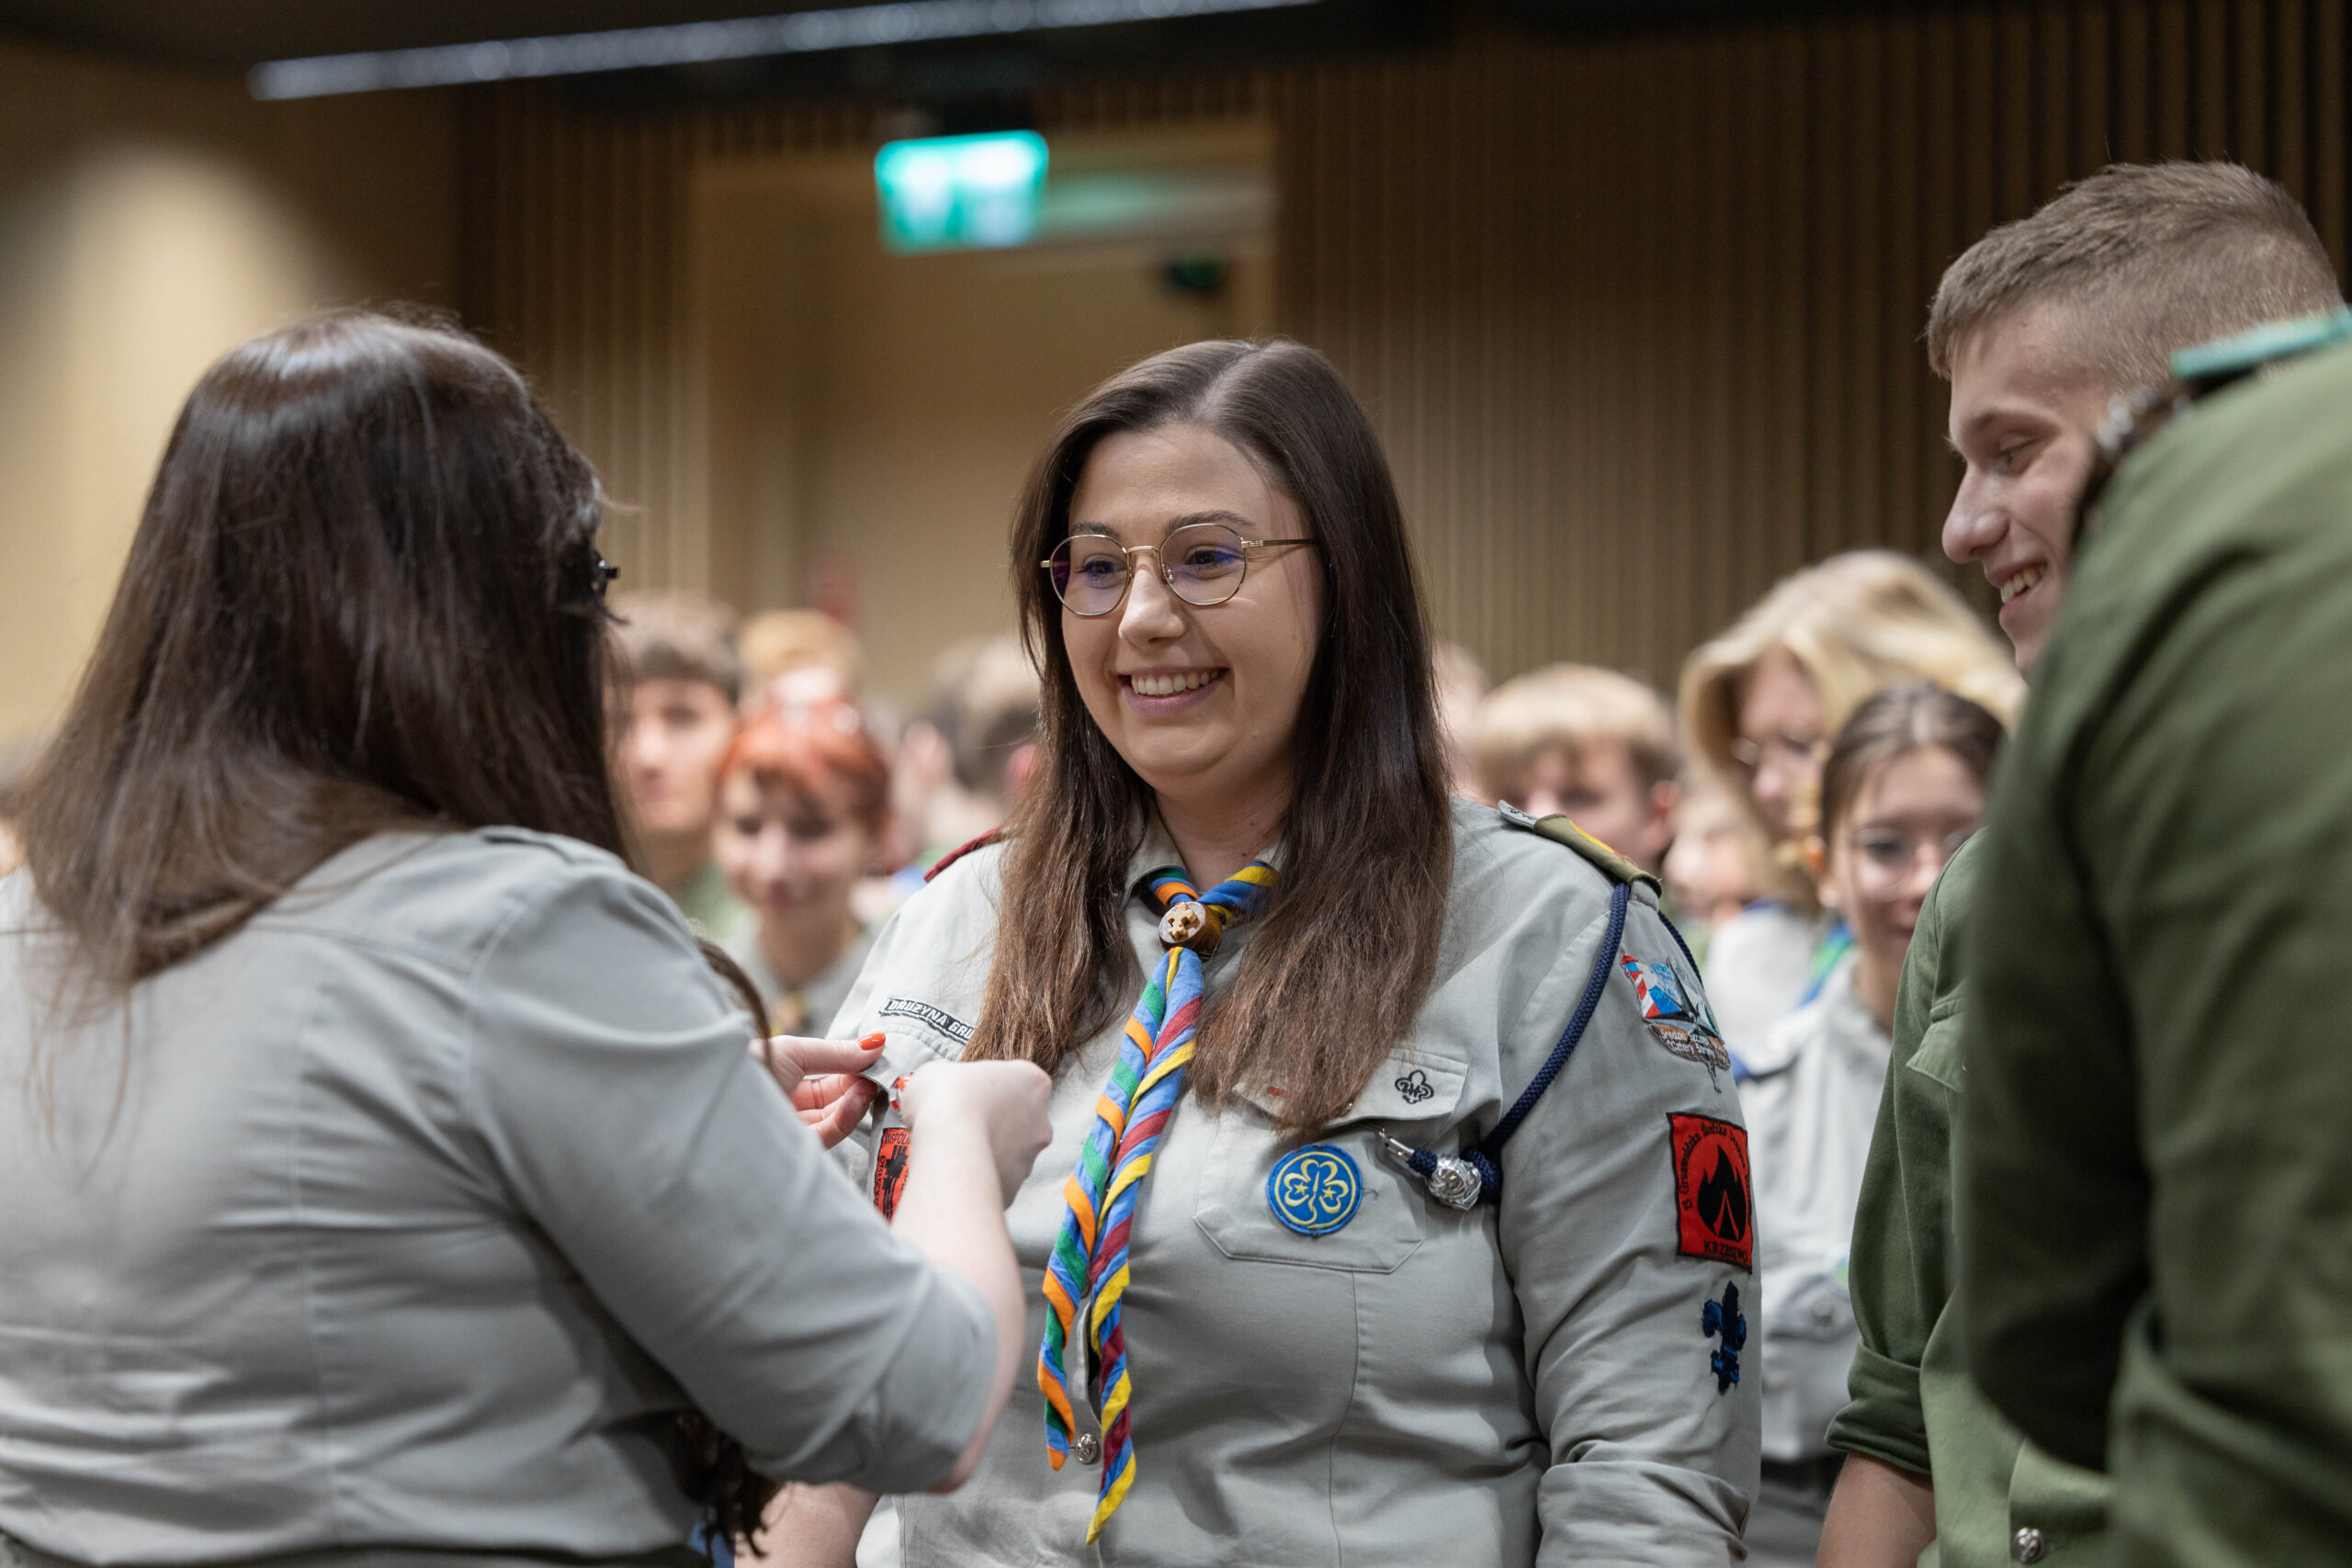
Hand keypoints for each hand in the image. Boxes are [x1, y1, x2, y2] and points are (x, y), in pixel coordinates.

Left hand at [750, 1033, 884, 1148]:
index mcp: (784, 1077)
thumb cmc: (750, 1066)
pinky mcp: (796, 1150)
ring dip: (857, 1099)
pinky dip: (847, 1117)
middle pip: (835, 1097)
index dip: (853, 1066)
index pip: (827, 1075)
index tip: (879, 1056)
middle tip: (882, 1071)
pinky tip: (857, 1098)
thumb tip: (878, 1043)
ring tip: (871, 1083)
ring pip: (836, 1116)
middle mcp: (789, 1103)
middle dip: (860, 1083)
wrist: (717, 1101)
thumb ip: (837, 1052)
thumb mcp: (795, 1051)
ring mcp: (793, 1128)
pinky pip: (829, 1135)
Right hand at [897, 1061, 1053, 1205]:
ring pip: (1007, 1153)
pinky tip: (953, 1171)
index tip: (964, 1092)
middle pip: (1016, 1118)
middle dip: (991, 1121)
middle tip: (957, 1123)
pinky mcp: (1014, 1189)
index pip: (1016, 1080)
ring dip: (984, 1150)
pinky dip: (976, 1177)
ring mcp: (1029, 1158)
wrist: (950, 1149)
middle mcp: (1041, 1121)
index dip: (987, 1086)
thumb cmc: (946, 1098)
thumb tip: (934, 1090)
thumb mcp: (934, 1072)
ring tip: (949, 1150)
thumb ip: (944, 1079)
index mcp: (1032, 1082)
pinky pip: (993, 1180)